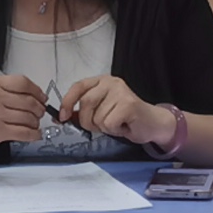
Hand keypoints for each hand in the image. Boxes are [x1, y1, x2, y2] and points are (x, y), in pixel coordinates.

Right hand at [0, 74, 52, 156]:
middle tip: (40, 113)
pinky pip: (24, 133)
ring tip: (35, 125)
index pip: (24, 83)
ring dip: (36, 123)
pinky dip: (34, 135)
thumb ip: (5, 91)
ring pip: (28, 118)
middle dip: (39, 109)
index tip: (42, 98)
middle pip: (29, 101)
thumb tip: (30, 96)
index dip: (37, 92)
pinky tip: (35, 135)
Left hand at [57, 72, 180, 152]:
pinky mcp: (128, 104)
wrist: (152, 124)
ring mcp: (120, 92)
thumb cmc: (125, 119)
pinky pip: (108, 123)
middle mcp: (111, 82)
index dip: (67, 102)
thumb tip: (60, 118)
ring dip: (104, 127)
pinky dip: (114, 130)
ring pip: (97, 116)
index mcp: (101, 82)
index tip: (62, 117)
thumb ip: (82, 113)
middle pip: (86, 103)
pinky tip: (124, 126)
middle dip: (87, 121)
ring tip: (116, 124)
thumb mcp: (100, 113)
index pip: (78, 87)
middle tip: (100, 126)